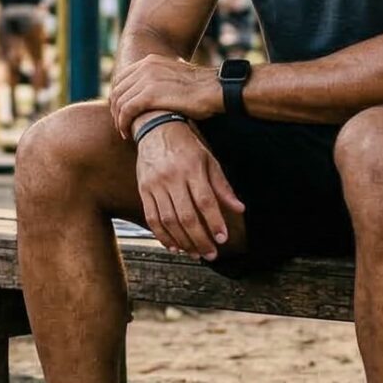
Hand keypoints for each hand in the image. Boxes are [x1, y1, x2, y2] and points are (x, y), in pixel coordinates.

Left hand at [108, 54, 223, 139]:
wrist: (216, 89)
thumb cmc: (201, 89)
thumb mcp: (175, 77)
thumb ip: (161, 81)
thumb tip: (155, 95)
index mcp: (150, 61)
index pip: (121, 78)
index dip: (119, 97)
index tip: (122, 112)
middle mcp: (145, 66)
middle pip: (117, 90)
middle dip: (116, 109)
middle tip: (122, 125)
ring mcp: (146, 79)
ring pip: (119, 101)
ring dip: (119, 119)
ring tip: (125, 132)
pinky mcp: (150, 95)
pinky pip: (126, 110)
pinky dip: (123, 123)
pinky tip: (128, 133)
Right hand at [133, 122, 243, 258]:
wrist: (155, 128)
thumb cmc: (186, 146)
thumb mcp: (209, 160)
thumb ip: (222, 186)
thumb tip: (239, 208)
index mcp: (191, 168)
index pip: (205, 201)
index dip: (214, 222)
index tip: (223, 239)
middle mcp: (172, 178)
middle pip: (186, 216)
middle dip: (200, 239)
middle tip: (211, 254)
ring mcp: (155, 185)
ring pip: (168, 220)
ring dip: (182, 241)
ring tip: (195, 253)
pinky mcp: (143, 190)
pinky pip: (152, 218)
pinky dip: (162, 235)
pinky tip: (173, 246)